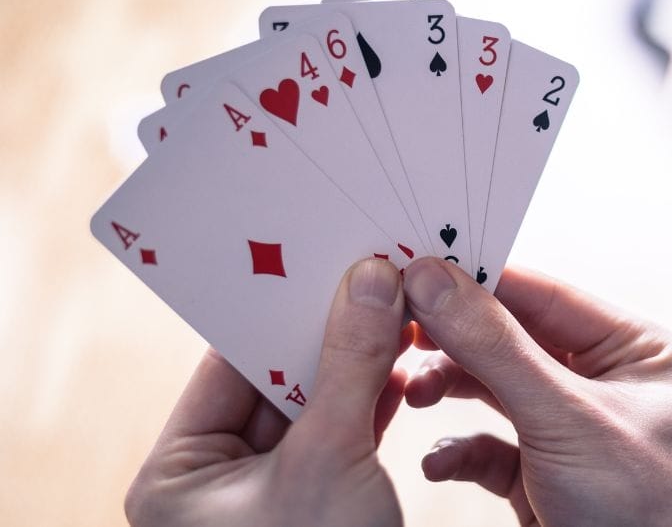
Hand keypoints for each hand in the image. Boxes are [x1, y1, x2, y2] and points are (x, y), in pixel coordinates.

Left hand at [125, 258, 409, 526]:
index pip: (228, 366)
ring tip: (396, 311)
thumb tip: (372, 281)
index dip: (281, 311)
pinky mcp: (316, 501)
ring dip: (359, 366)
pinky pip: (340, 436)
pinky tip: (401, 366)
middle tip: (370, 278)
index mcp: (176, 476)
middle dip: (329, 335)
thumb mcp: (328, 458)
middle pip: (276, 381)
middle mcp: (214, 480)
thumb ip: (349, 364)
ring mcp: (267, 492)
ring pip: (315, 407)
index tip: (325, 262)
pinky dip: (372, 404)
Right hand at [402, 258, 671, 526]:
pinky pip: (487, 447)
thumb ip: (497, 349)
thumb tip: (436, 282)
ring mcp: (570, 430)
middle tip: (399, 326)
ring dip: (447, 388)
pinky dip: (457, 450)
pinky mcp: (542, 476)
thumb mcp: (568, 419)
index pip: (545, 295)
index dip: (480, 280)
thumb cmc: (647, 513)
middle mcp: (604, 382)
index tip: (417, 267)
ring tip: (411, 392)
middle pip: (511, 338)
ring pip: (493, 388)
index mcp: (635, 350)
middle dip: (455, 339)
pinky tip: (438, 461)